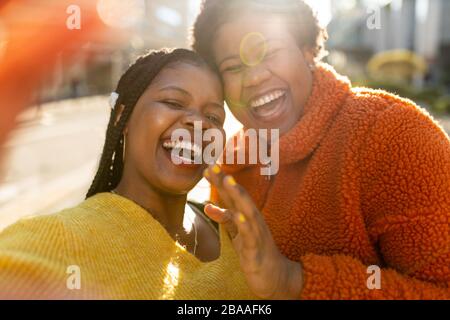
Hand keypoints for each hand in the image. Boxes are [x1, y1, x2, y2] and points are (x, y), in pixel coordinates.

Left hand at [203, 165, 303, 299]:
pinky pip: (251, 236)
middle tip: (213, 164)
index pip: (231, 194)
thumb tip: (207, 205)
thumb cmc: (255, 250)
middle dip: (226, 181)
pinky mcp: (256, 250)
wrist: (275, 275)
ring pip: (247, 211)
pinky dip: (245, 225)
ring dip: (238, 195)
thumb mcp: (236, 232)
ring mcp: (256, 233)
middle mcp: (253, 219)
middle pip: (239, 197)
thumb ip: (224, 218)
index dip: (220, 180)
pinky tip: (239, 216)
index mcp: (246, 215)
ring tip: (229, 181)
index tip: (207, 165)